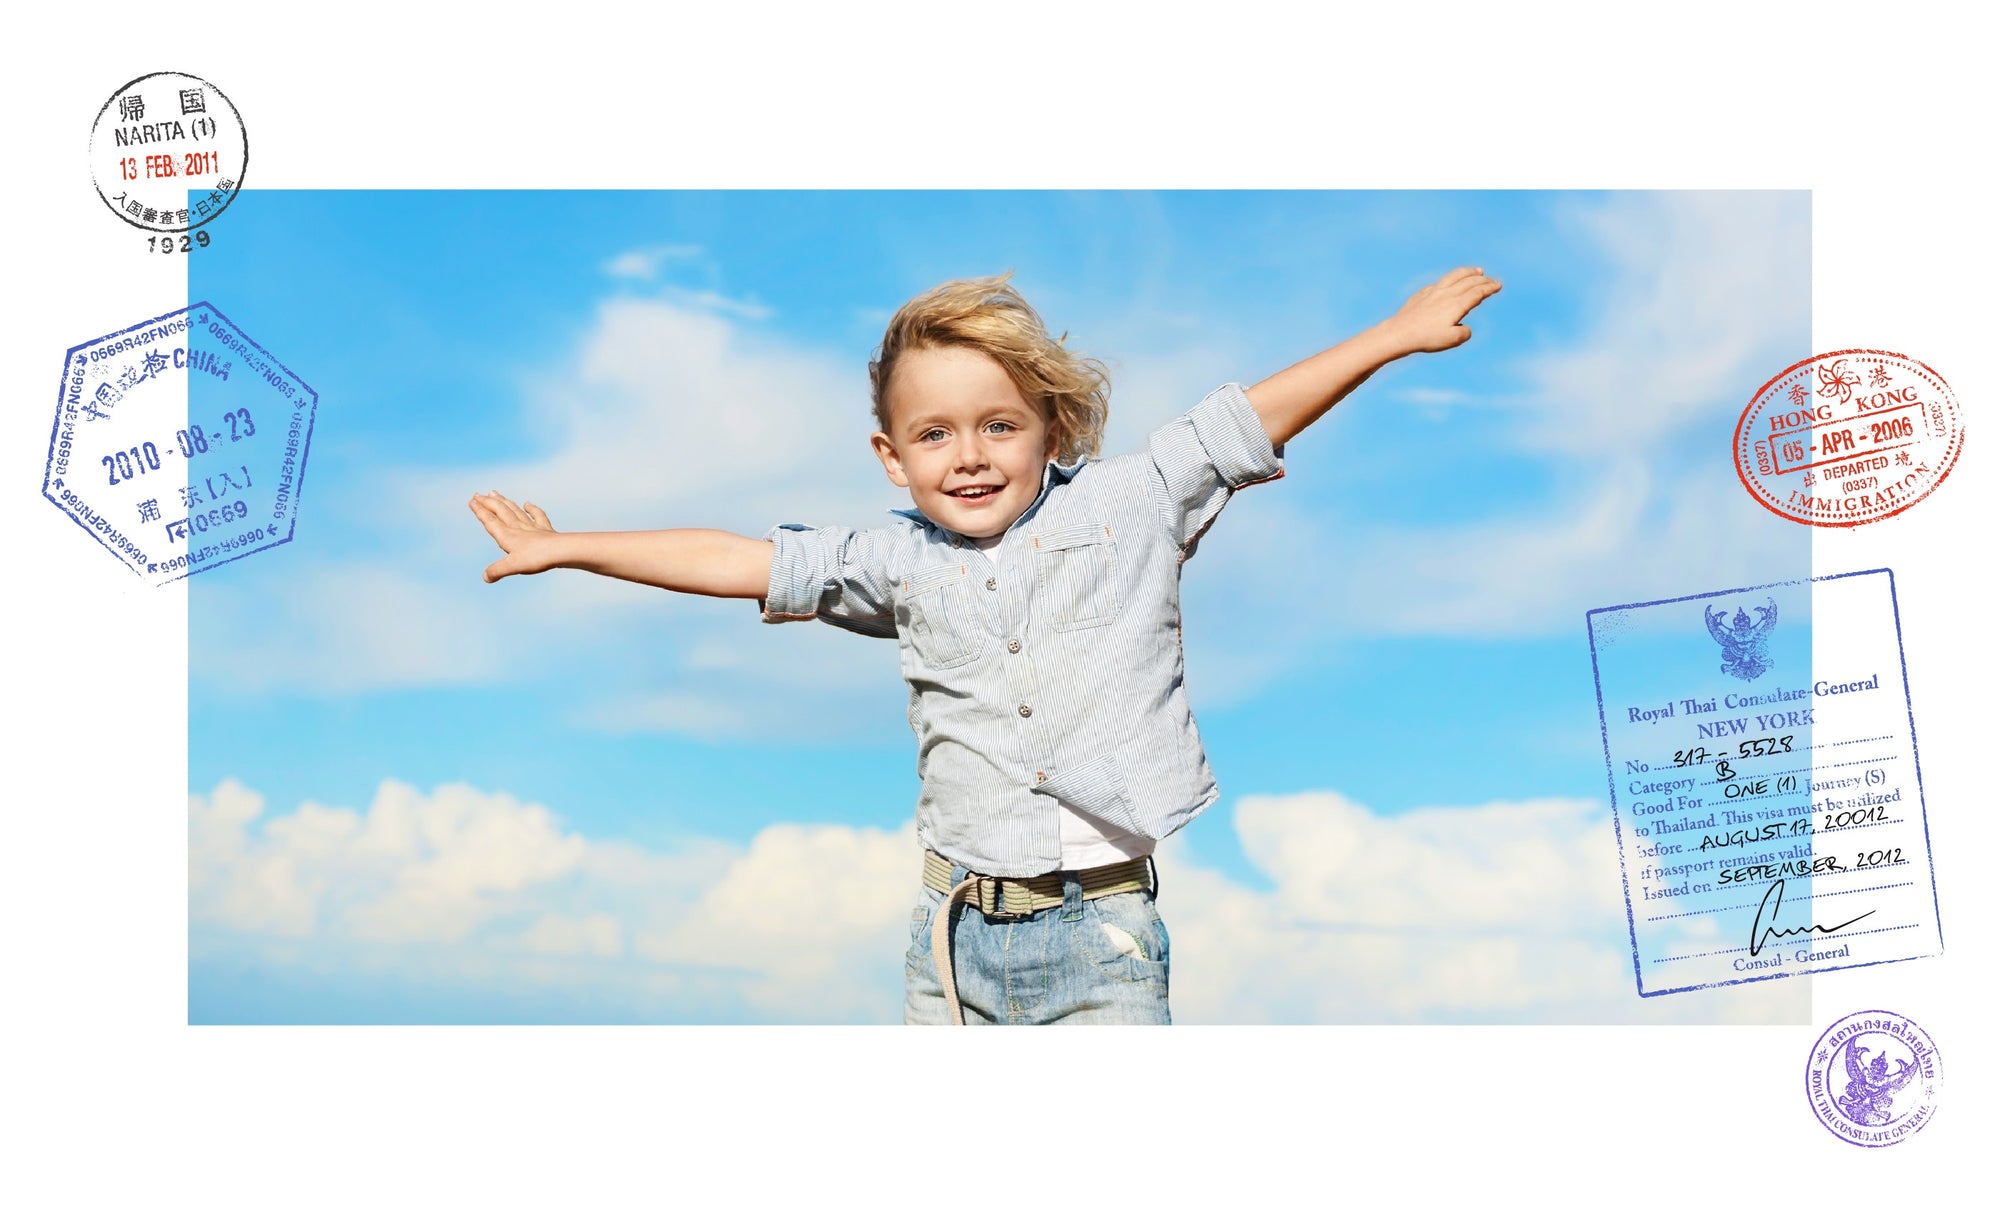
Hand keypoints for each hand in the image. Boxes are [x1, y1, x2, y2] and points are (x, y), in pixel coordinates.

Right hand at [469, 490, 560, 582]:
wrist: (562, 550)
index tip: (472, 500)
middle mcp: (518, 528)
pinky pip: (537, 516)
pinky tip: (527, 504)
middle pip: (501, 511)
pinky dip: (532, 509)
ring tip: (495, 493)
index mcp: (507, 536)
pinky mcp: (546, 530)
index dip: (480, 511)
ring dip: (504, 501)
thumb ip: (497, 570)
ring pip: (515, 510)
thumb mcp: (512, 566)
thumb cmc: (537, 558)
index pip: (490, 521)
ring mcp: (532, 527)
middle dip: (488, 502)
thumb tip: (485, 577)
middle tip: (478, 493)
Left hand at [1380, 266, 1501, 354]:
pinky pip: (1440, 283)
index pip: (1477, 292)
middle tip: (1492, 280)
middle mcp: (1446, 294)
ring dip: (1468, 272)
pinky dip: (1450, 279)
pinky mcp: (1422, 295)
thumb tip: (1464, 327)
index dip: (1490, 287)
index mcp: (1457, 304)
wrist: (1400, 333)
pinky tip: (1450, 282)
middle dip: (1483, 279)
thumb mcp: (1452, 340)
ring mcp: (1433, 292)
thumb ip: (1465, 333)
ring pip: (1454, 276)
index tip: (1499, 285)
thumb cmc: (1426, 338)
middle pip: (1469, 281)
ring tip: (1477, 270)